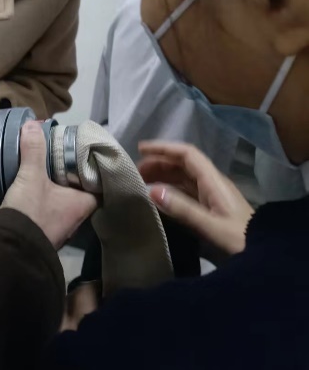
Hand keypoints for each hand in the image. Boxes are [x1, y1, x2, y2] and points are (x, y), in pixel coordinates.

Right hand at [2, 121, 97, 249]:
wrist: (10, 250)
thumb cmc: (31, 213)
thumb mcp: (31, 177)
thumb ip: (34, 150)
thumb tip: (33, 124)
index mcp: (82, 204)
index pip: (97, 184)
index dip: (93, 170)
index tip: (85, 156)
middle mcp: (76, 217)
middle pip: (79, 190)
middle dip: (70, 176)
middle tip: (62, 156)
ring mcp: (60, 226)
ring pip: (62, 200)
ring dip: (56, 187)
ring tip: (46, 167)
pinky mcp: (43, 231)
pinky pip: (49, 208)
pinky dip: (44, 198)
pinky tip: (33, 186)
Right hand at [138, 141, 253, 255]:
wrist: (264, 254)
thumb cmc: (239, 238)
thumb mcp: (210, 226)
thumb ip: (182, 209)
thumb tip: (151, 191)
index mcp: (213, 180)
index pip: (186, 154)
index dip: (163, 148)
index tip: (141, 149)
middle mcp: (212, 181)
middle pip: (184, 163)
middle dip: (160, 162)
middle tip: (137, 171)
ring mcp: (213, 193)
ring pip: (184, 176)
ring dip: (164, 174)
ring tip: (143, 181)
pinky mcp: (212, 206)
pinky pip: (187, 189)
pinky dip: (171, 188)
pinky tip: (160, 196)